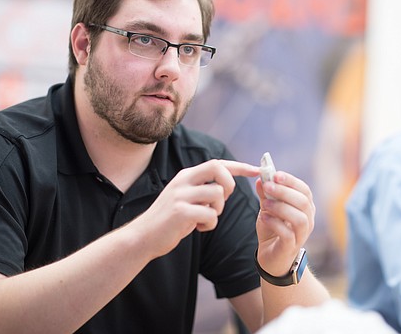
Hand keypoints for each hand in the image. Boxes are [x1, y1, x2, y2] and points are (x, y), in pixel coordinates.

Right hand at [130, 159, 259, 258]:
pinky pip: (210, 214)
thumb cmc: (169, 219)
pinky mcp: (180, 212)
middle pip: (218, 169)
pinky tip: (198, 228)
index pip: (217, 163)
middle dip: (229, 184)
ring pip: (218, 194)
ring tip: (204, 218)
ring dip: (218, 209)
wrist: (143, 237)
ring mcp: (181, 195)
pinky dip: (210, 224)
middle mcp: (184, 181)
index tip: (256, 170)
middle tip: (222, 200)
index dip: (239, 166)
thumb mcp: (185, 197)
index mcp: (187, 176)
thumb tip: (227, 184)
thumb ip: (203, 188)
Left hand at [255, 170, 315, 276]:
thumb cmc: (273, 230)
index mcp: (305, 207)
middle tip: (267, 186)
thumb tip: (260, 179)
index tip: (276, 174)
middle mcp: (308, 220)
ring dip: (281, 208)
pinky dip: (275, 223)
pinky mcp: (292, 247)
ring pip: (299, 218)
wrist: (271, 257)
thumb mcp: (267, 209)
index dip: (291, 181)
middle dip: (284, 192)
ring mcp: (302, 235)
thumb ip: (265, 195)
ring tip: (264, 204)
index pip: (304, 190)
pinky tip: (264, 218)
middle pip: (303, 202)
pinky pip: (288, 234)